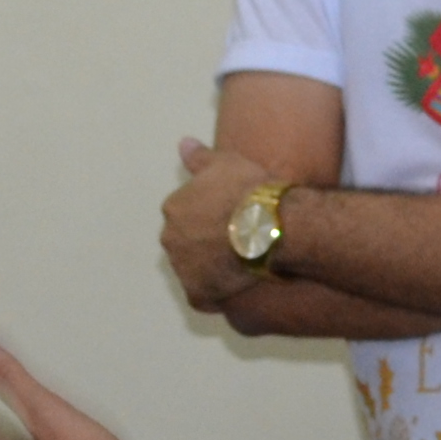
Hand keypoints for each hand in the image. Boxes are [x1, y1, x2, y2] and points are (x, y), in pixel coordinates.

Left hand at [160, 139, 283, 313]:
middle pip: (186, 242)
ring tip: (240, 264)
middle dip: (204, 242)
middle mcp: (170, 238)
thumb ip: (199, 157)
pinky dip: (214, 294)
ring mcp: (182, 268)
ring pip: (193, 269)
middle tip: (237, 240)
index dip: (209, 215)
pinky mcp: (197, 293)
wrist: (270, 225)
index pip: (186, 214)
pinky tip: (234, 288)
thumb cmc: (248, 189)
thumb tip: (183, 143)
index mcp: (173, 208)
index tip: (230, 216)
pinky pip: (202, 296)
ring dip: (209, 267)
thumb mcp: (225, 161)